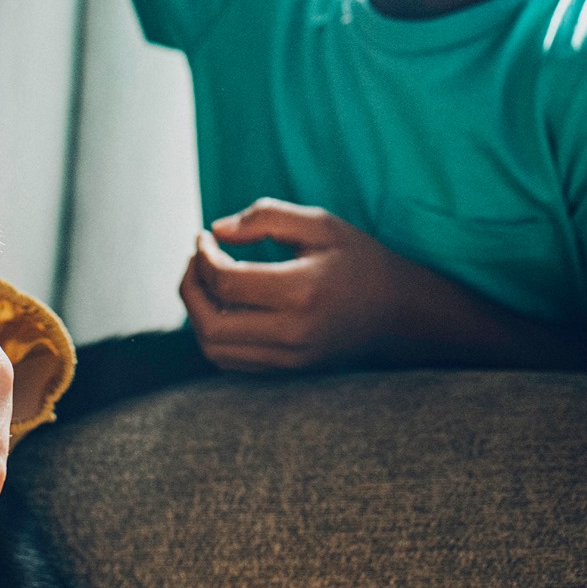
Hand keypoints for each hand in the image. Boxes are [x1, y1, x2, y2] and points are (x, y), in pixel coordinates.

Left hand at [178, 199, 418, 370]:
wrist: (396, 311)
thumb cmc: (356, 259)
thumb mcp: (319, 223)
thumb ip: (265, 217)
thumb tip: (215, 230)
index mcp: (302, 290)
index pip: (226, 281)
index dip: (202, 256)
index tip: (204, 237)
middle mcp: (293, 332)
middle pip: (210, 324)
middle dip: (190, 288)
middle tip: (197, 259)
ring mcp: (289, 358)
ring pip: (214, 349)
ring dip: (197, 314)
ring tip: (205, 281)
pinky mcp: (287, 370)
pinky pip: (231, 361)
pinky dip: (214, 333)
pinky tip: (224, 304)